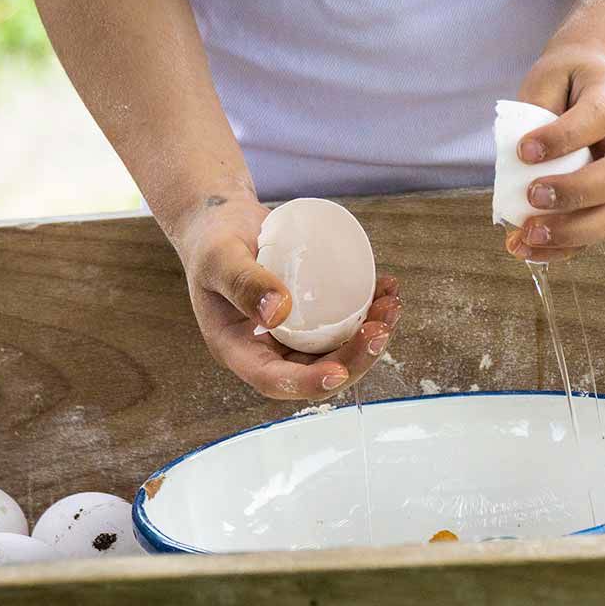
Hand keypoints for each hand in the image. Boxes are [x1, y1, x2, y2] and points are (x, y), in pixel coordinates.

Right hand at [168, 195, 399, 399]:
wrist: (222, 222)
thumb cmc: (212, 239)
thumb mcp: (220, 257)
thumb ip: (243, 282)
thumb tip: (279, 313)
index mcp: (237, 349)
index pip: (274, 380)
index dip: (308, 383)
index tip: (339, 372)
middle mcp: (267, 350)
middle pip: (316, 371)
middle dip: (355, 359)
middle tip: (381, 327)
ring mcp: (291, 335)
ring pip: (336, 351)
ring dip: (369, 337)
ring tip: (392, 304)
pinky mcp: (310, 316)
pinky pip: (342, 324)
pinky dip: (368, 311)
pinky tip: (386, 288)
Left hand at [507, 41, 604, 260]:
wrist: (601, 87)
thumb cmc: (570, 83)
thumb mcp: (551, 76)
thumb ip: (536, 108)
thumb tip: (519, 159)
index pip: (597, 118)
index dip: (562, 137)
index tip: (523, 150)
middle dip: (577, 192)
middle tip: (532, 196)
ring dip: (573, 233)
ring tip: (527, 237)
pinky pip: (599, 234)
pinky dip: (563, 249)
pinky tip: (527, 249)